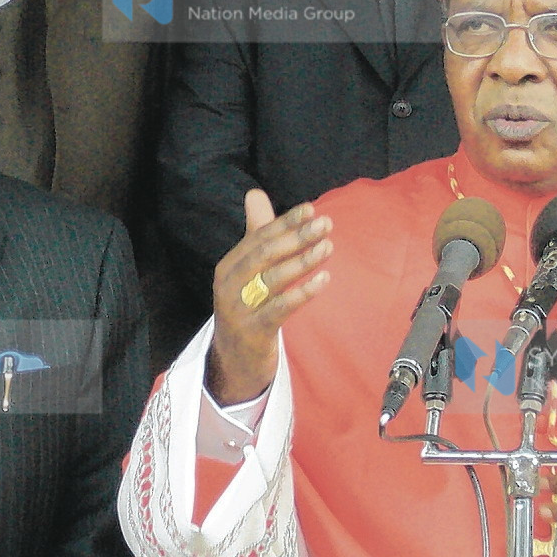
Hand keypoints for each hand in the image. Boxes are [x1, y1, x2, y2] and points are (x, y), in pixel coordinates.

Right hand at [206, 189, 332, 405]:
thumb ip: (256, 235)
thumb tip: (255, 194)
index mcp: (227, 267)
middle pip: (265, 255)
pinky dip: (302, 293)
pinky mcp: (253, 332)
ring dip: (303, 261)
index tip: (311, 210)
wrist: (234, 362)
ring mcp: (238, 310)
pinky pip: (280, 309)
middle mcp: (228, 286)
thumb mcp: (248, 274)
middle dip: (297, 237)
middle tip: (326, 224)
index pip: (258, 238)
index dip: (285, 222)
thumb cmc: (248, 310)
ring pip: (273, 280)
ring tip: (328, 247)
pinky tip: (324, 280)